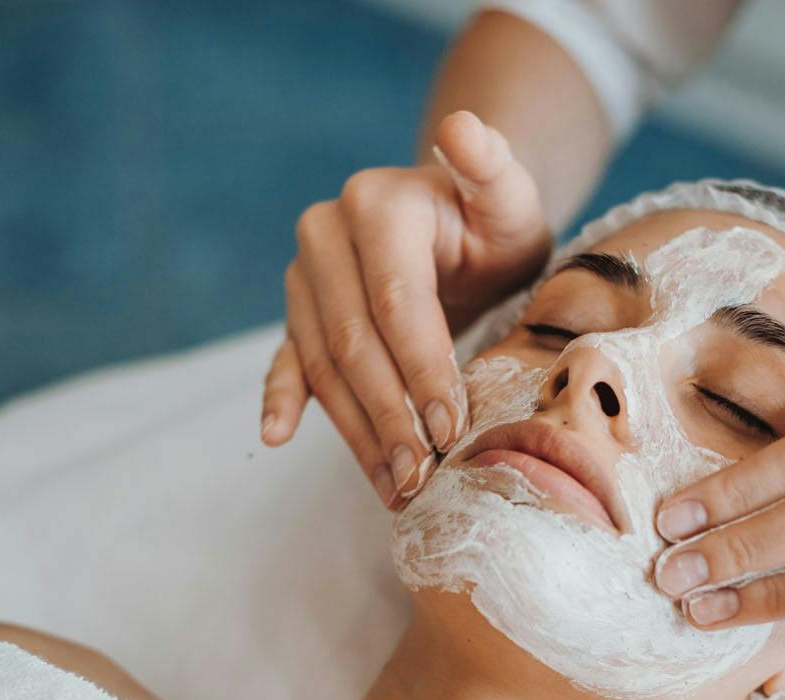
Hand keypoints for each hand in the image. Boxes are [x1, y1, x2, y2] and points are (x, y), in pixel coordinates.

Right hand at [261, 110, 550, 506]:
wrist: (458, 227)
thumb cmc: (491, 221)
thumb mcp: (508, 196)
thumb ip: (492, 168)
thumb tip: (463, 127)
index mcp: (373, 204)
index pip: (396, 302)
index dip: (423, 368)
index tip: (453, 428)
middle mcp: (324, 236)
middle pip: (353, 342)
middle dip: (390, 416)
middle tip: (422, 475)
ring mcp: (304, 279)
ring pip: (325, 366)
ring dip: (357, 432)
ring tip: (394, 486)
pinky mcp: (297, 315)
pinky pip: (287, 361)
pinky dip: (282, 400)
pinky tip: (277, 437)